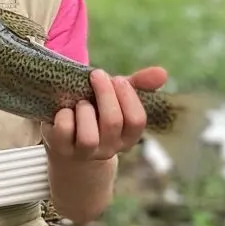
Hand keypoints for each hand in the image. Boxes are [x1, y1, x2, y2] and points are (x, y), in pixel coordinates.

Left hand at [43, 66, 168, 164]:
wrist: (67, 140)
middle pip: (112, 123)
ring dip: (85, 110)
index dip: (128, 97)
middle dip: (105, 94)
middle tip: (97, 74)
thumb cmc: (97, 112)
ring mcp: (84, 152)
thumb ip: (139, 85)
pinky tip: (65, 110)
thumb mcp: (117, 98)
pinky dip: (64, 115)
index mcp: (127, 137)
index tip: (118, 79)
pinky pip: (64, 131)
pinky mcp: (61, 149)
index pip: (137, 120)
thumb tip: (162, 73)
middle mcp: (109, 148)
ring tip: (81, 101)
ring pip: (89, 137)